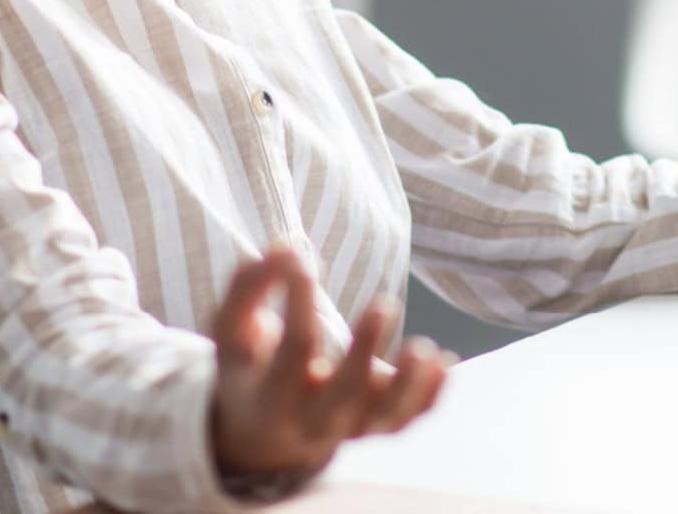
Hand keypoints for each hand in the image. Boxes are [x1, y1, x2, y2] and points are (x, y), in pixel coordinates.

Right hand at [208, 246, 455, 484]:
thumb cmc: (249, 366)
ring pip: (386, 418)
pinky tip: (446, 364)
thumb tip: (286, 247)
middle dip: (365, 352)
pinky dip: (429, 397)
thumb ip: (249, 288)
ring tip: (426, 349)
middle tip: (384, 303)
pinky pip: (407, 419)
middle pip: (345, 395)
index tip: (301, 256)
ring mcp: (349, 428)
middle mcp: (313, 421)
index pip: (295, 349)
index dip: (300, 300)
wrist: (264, 429)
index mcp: (272, 398)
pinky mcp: (376, 426)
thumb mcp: (232, 332)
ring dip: (409, 385)